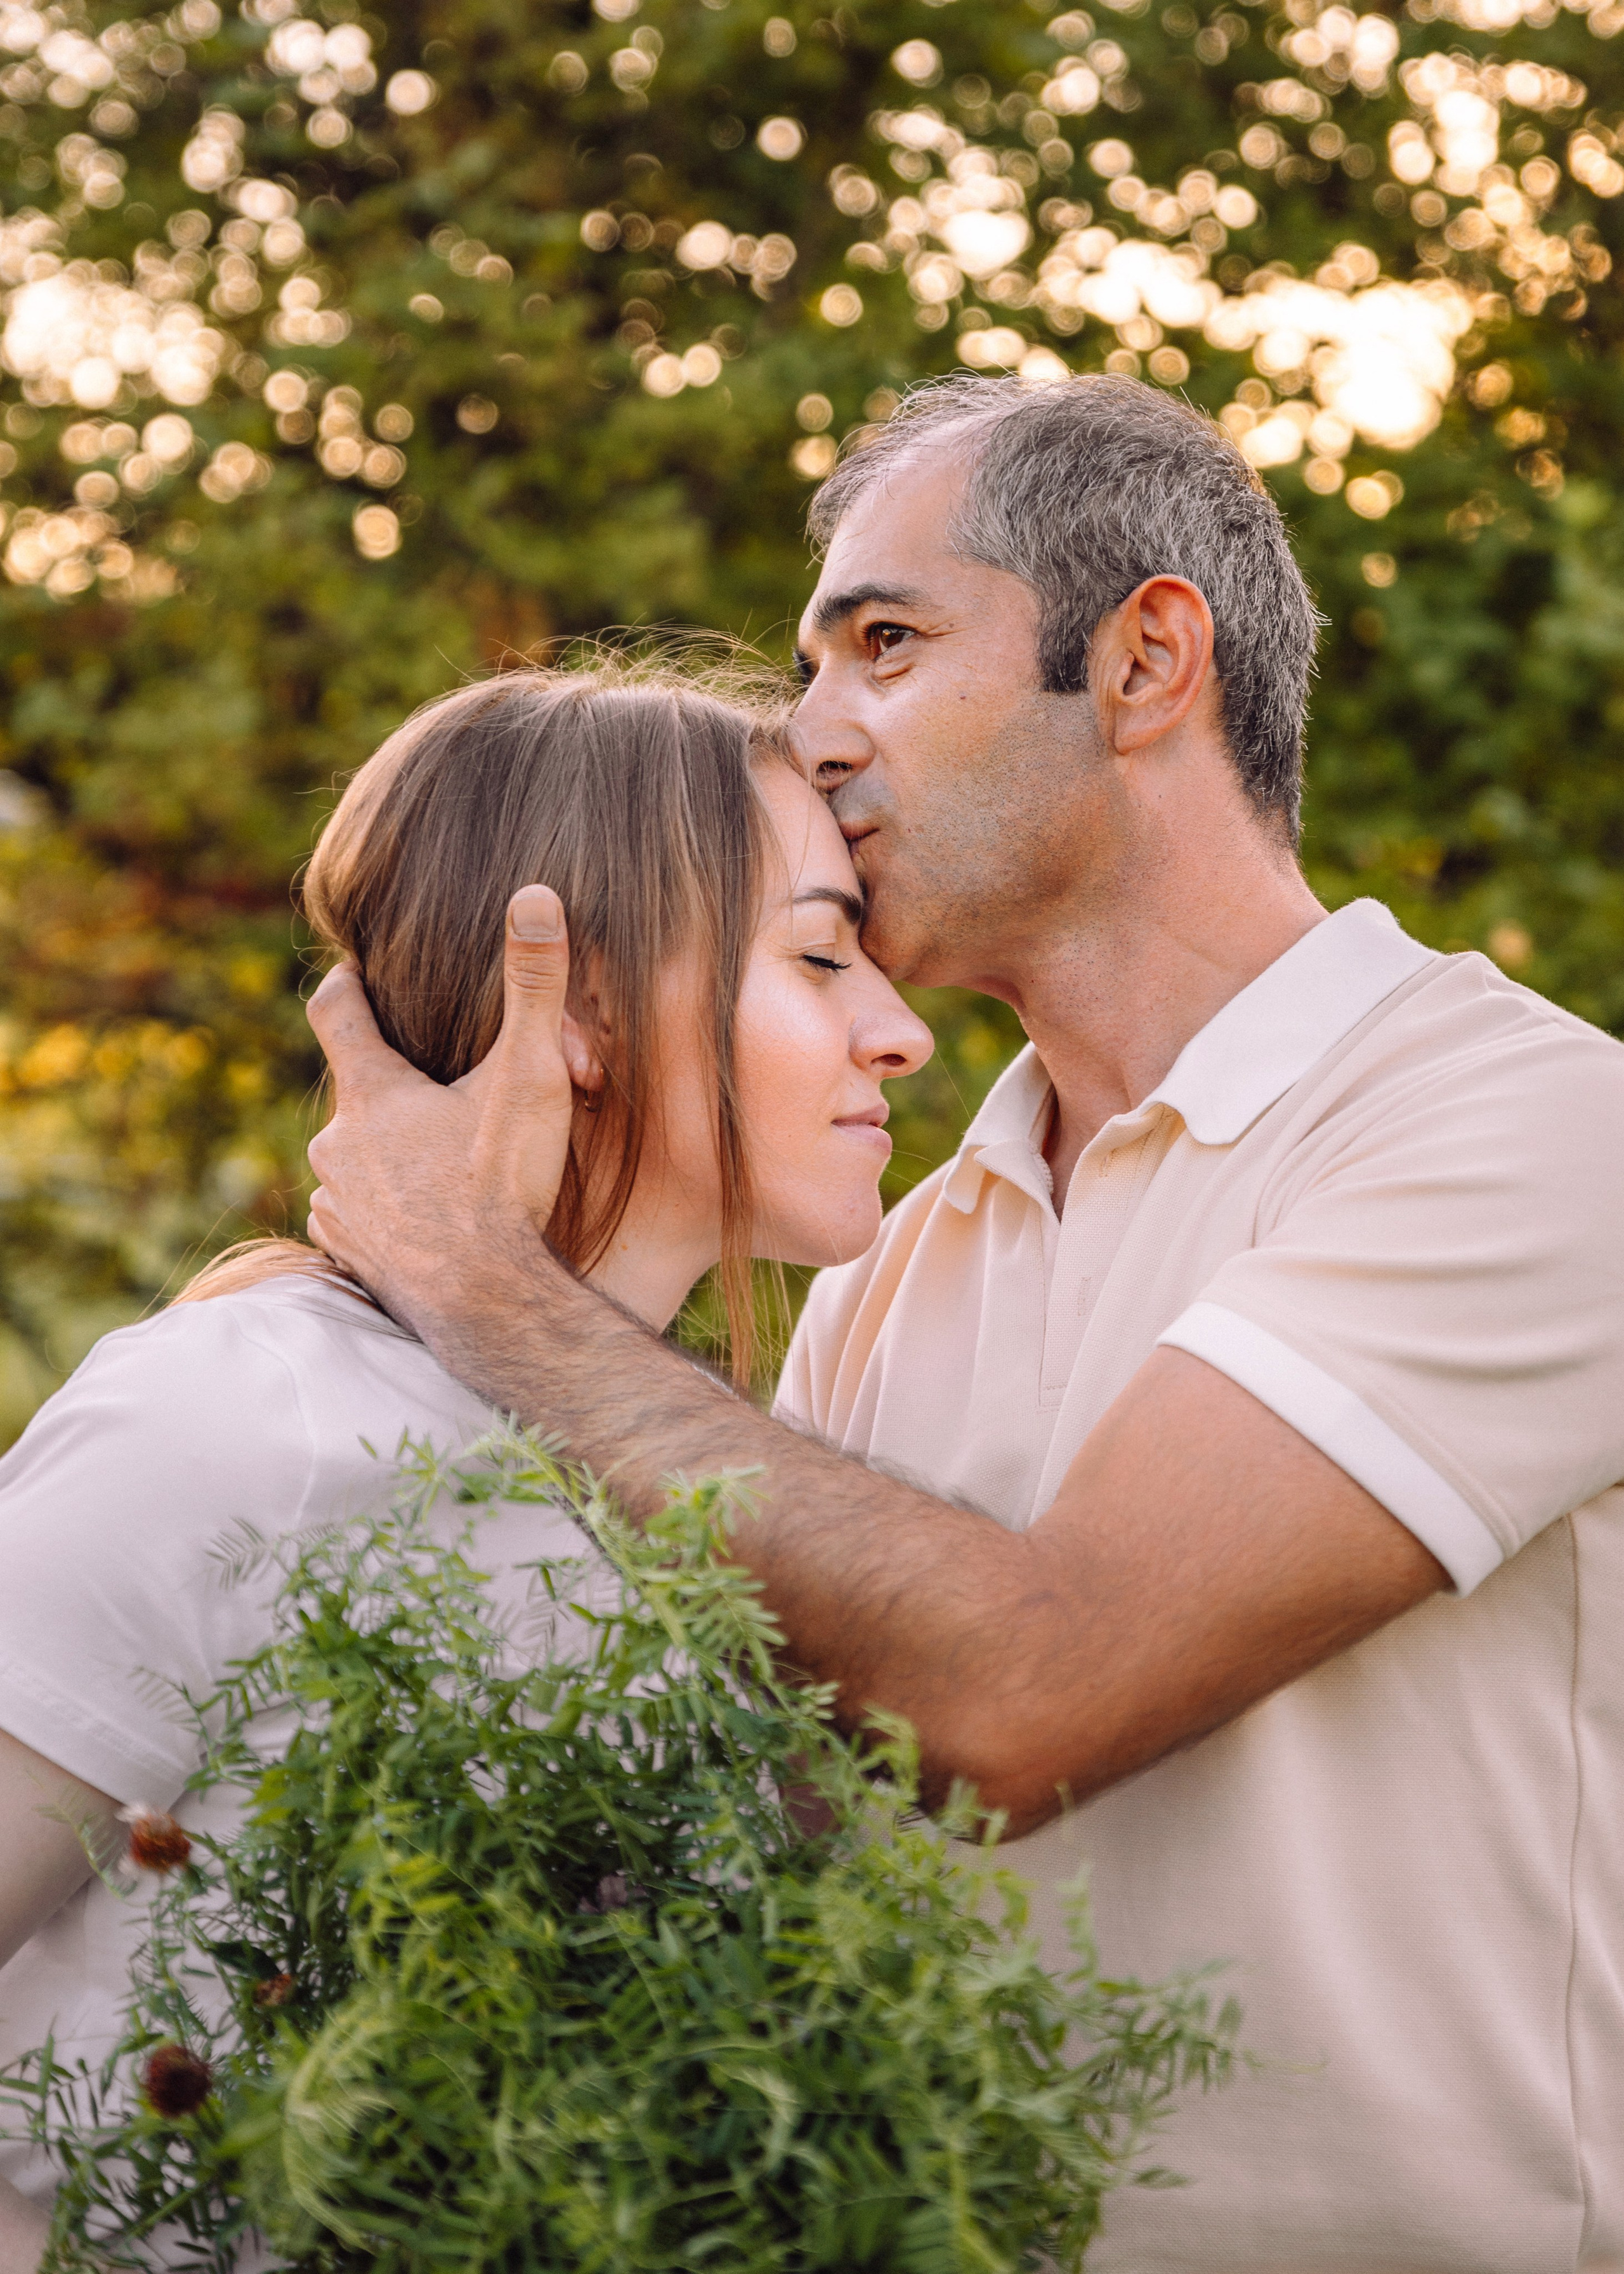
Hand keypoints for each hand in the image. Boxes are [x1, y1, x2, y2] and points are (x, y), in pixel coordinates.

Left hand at [306, 885, 588, 1335]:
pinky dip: (390, 1208)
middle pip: (358, 1090)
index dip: (348, 982)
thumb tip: (534, 894)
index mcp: (372, 1093)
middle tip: (452, 1091)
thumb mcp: (531, 1077)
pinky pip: (360, 1215)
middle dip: (400, 1085)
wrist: (490, 1307)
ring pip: (359, 1157)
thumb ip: (535, 986)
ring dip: (393, 1152)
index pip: (336, 1009)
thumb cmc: (507, 1189)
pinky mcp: (350, 1254)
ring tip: (448, 1162)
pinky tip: (434, 1218)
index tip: (358, 971)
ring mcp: (339, 1204)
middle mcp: (338, 1145)